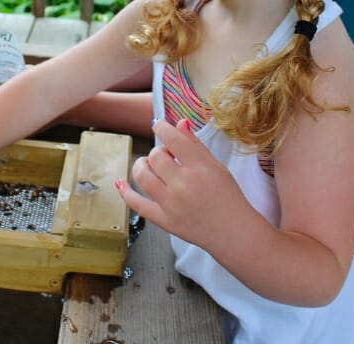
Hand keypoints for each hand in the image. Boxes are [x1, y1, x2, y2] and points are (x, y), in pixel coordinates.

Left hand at [115, 118, 245, 249]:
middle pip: (156, 156)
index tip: (159, 125)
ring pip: (142, 176)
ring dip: (142, 166)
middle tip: (168, 157)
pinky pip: (136, 204)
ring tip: (150, 166)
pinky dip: (125, 192)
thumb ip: (195, 145)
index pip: (172, 139)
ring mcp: (171, 204)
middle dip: (159, 152)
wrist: (232, 231)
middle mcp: (184, 185)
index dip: (162, 127)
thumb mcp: (216, 166)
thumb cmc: (227, 196)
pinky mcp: (164, 221)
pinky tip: (120, 183)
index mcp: (200, 168)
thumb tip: (179, 123)